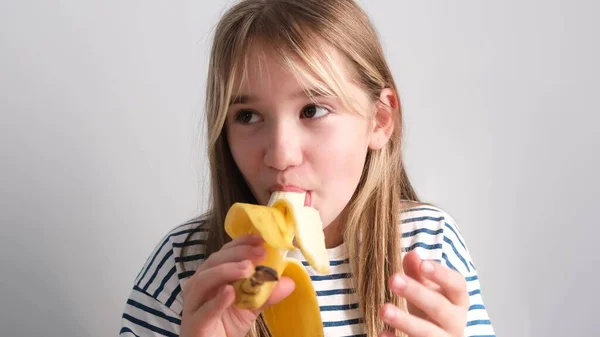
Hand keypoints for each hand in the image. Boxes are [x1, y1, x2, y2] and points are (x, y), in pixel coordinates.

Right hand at [180, 234, 294, 336]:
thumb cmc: (225, 325)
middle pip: (213, 262)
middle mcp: (198, 287)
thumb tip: (289, 282)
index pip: (223, 253)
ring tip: (247, 268)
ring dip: (226, 271)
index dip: (241, 244)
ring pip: (204, 281)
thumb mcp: (250, 307)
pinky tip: (230, 292)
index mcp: (210, 276)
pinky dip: (217, 300)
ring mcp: (193, 305)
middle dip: (237, 254)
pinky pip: (204, 310)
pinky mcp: (194, 324)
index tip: (260, 239)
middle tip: (260, 253)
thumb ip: (266, 293)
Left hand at [379, 250, 467, 336]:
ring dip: (405, 320)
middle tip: (393, 279)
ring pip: (427, 332)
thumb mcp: (427, 289)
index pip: (456, 285)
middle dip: (416, 293)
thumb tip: (412, 255)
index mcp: (458, 300)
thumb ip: (418, 271)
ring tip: (383, 309)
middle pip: (439, 307)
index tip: (423, 264)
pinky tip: (382, 333)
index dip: (441, 274)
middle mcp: (455, 322)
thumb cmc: (431, 308)